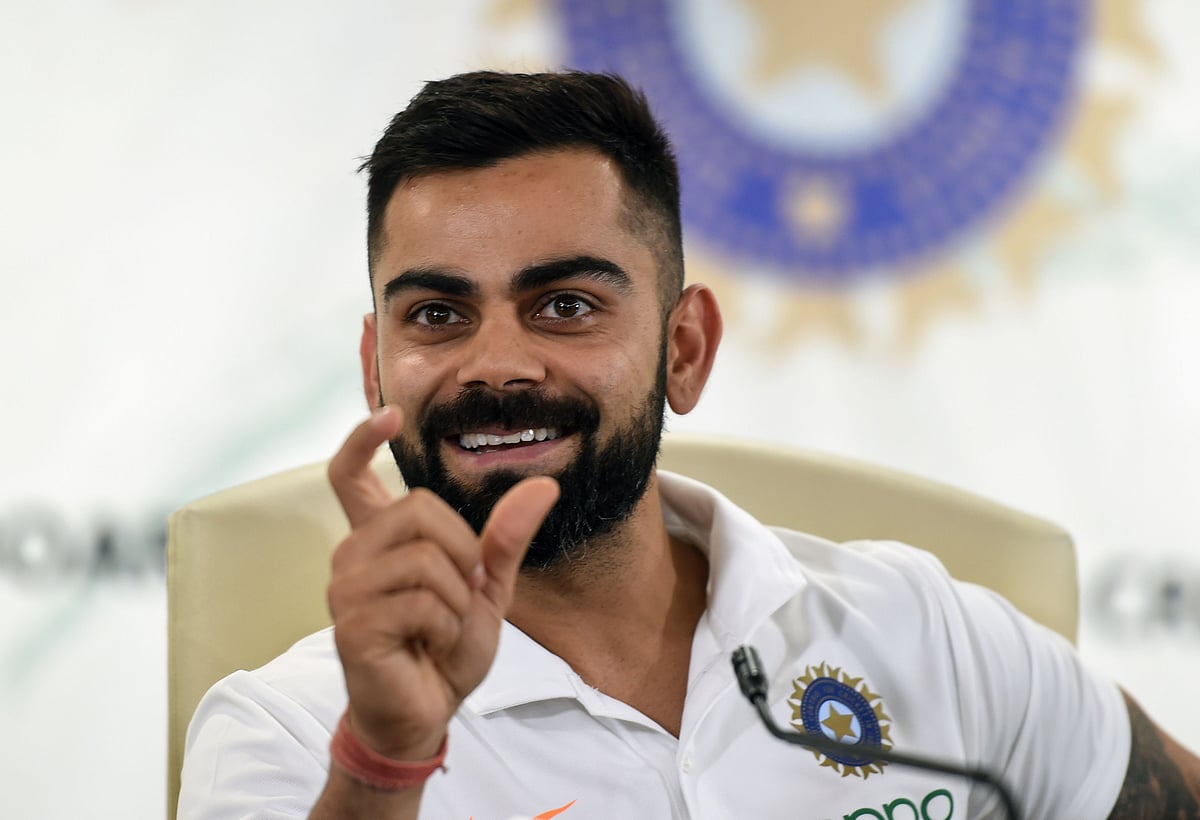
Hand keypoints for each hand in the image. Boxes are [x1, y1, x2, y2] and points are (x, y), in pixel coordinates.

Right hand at [325, 406, 558, 759]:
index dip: (361, 440)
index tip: (388, 414)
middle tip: (460, 596)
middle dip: (463, 553)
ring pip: (427, 558)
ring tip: (442, 627)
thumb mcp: (487, 587)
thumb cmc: (445, 649)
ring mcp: (345, 589)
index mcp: (377, 542)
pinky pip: (423, 601)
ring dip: (458, 599)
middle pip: (420, 509)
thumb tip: (545, 484)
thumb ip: (506, 538)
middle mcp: (352, 556)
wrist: (424, 713)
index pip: (348, 476)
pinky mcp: (352, 624)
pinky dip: (447, 627)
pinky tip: (429, 645)